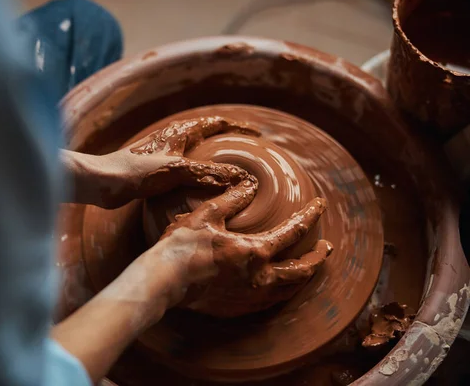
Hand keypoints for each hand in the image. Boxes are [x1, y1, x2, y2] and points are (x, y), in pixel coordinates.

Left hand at [99, 116, 259, 207]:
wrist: (102, 183)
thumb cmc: (135, 171)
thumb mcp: (178, 170)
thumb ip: (210, 173)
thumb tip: (243, 177)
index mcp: (181, 132)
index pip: (218, 123)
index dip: (239, 127)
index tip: (258, 135)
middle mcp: (175, 139)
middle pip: (210, 136)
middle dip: (230, 142)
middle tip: (249, 154)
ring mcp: (166, 154)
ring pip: (198, 153)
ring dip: (215, 159)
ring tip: (232, 172)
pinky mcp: (157, 171)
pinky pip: (187, 169)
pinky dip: (201, 175)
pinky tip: (204, 190)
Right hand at [146, 178, 332, 307]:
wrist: (166, 280)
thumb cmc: (183, 245)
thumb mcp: (208, 214)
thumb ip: (233, 199)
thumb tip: (250, 185)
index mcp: (256, 252)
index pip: (294, 231)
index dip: (310, 215)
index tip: (320, 205)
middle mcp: (260, 278)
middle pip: (302, 270)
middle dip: (318, 258)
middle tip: (326, 247)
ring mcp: (250, 296)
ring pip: (290, 289)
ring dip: (304, 276)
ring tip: (308, 267)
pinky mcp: (238, 307)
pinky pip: (271, 301)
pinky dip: (283, 290)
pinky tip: (279, 284)